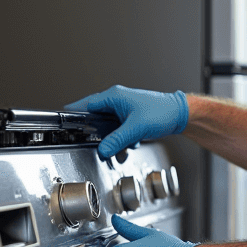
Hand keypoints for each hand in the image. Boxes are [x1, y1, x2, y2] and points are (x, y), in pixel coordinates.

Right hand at [65, 85, 188, 157]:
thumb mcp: (136, 128)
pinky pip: (117, 128)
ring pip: (106, 125)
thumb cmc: (162, 112)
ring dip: (109, 137)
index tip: (66, 125)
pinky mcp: (130, 116)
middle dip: (93, 131)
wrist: (180, 115)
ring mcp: (123, 108)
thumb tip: (103, 150)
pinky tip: (127, 144)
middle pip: (95, 116)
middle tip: (89, 141)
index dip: (75, 116)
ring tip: (116, 145)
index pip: (85, 105)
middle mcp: (116, 100)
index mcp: (113, 96)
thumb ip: (117, 140)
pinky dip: (120, 138)